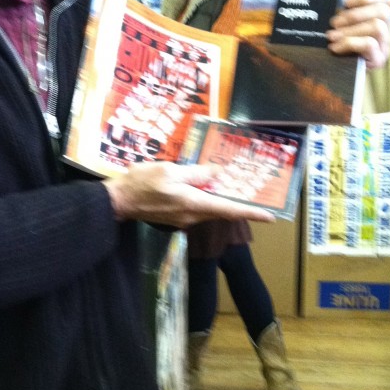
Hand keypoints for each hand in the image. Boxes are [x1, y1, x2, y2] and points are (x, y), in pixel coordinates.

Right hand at [104, 162, 274, 226]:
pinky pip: (197, 206)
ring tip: (227, 183)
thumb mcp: (170, 171)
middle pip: (221, 209)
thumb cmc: (142, 183)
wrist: (119, 201)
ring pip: (209, 207)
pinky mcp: (176, 217)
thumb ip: (196, 173)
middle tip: (253, 192)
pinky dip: (205, 197)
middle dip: (238, 202)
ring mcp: (184, 218)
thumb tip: (218, 173)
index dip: (251, 213)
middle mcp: (192, 215)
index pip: (228, 209)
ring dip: (220, 197)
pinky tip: (202, 185)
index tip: (270, 217)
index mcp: (193, 203)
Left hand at [327, 0, 389, 68]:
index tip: (346, 1)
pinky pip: (369, 45)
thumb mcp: (344, 19)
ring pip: (377, 27)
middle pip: (383, 12)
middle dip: (355, 15)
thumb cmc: (340, 41)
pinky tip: (335, 47)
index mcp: (380, 17)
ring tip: (331, 36)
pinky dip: (350, 43)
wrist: (336, 74)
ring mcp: (384, 46)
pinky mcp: (377, 60)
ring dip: (351, 30)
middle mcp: (386, 30)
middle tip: (333, 23)